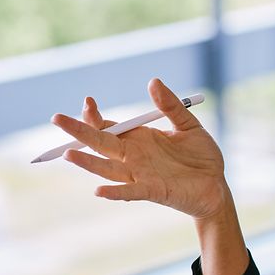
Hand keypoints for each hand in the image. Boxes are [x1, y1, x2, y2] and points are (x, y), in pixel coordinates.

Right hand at [51, 78, 230, 220]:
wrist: (217, 185)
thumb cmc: (202, 156)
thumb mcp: (189, 125)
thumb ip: (170, 106)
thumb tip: (153, 81)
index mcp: (140, 139)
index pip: (109, 126)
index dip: (95, 116)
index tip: (88, 101)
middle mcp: (134, 157)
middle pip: (101, 144)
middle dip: (79, 132)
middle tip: (57, 119)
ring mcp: (141, 175)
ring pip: (107, 168)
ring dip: (88, 162)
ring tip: (68, 154)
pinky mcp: (154, 191)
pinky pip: (131, 191)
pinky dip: (114, 192)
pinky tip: (98, 191)